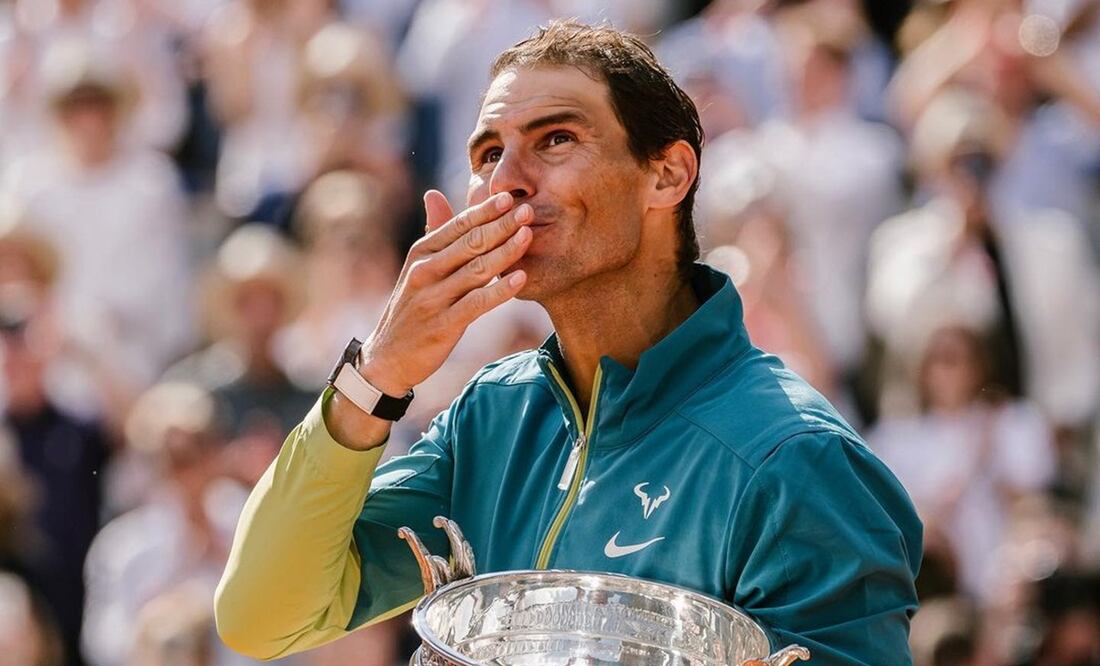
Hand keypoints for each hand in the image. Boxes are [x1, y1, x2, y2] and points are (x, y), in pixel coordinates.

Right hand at [357, 189, 533, 395]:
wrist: (389, 355)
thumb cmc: (412, 306)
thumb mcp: (417, 267)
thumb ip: (432, 233)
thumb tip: (434, 194)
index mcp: (421, 253)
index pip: (458, 225)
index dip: (484, 210)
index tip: (509, 197)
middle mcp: (425, 271)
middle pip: (470, 243)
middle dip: (501, 225)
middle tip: (528, 210)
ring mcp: (433, 298)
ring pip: (477, 270)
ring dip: (505, 252)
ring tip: (529, 236)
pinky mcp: (443, 324)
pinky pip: (477, 304)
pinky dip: (500, 291)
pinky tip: (521, 278)